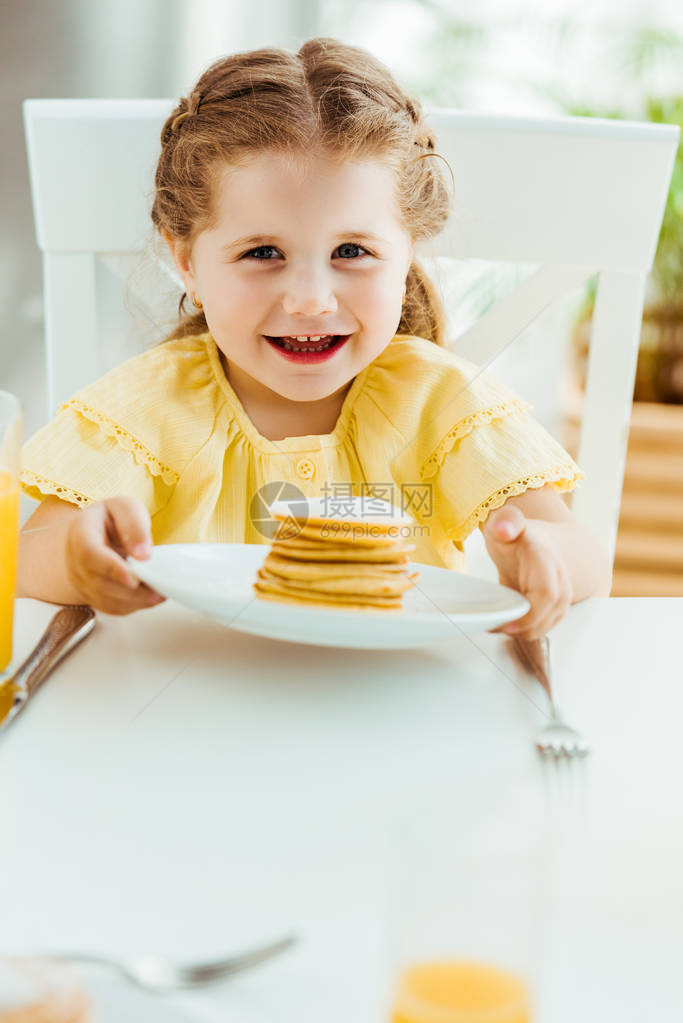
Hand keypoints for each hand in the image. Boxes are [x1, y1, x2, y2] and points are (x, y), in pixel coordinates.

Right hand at [65, 496, 165, 614]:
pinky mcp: (92, 595)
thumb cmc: (112, 519)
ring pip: (105, 600)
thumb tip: (143, 554)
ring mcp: (81, 581)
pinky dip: (133, 606)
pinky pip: (111, 607)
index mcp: (81, 533)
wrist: (97, 533)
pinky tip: (151, 597)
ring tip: (159, 594)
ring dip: (134, 601)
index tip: (133, 578)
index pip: (89, 554)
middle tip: (157, 589)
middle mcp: (75, 560)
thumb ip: (134, 525)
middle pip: (99, 583)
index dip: (111, 568)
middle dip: (131, 591)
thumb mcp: (125, 508)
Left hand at [482, 504, 572, 640]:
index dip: (530, 615)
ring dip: (520, 632)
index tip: (508, 624)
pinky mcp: (557, 609)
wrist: (539, 540)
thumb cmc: (519, 535)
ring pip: (545, 626)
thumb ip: (506, 521)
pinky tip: (507, 624)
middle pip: (548, 616)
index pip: (547, 594)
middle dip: (521, 627)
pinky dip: (524, 631)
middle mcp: (560, 579)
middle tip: (494, 626)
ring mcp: (562, 595)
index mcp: (546, 559)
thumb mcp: (507, 521)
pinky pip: (542, 627)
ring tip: (496, 624)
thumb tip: (503, 529)